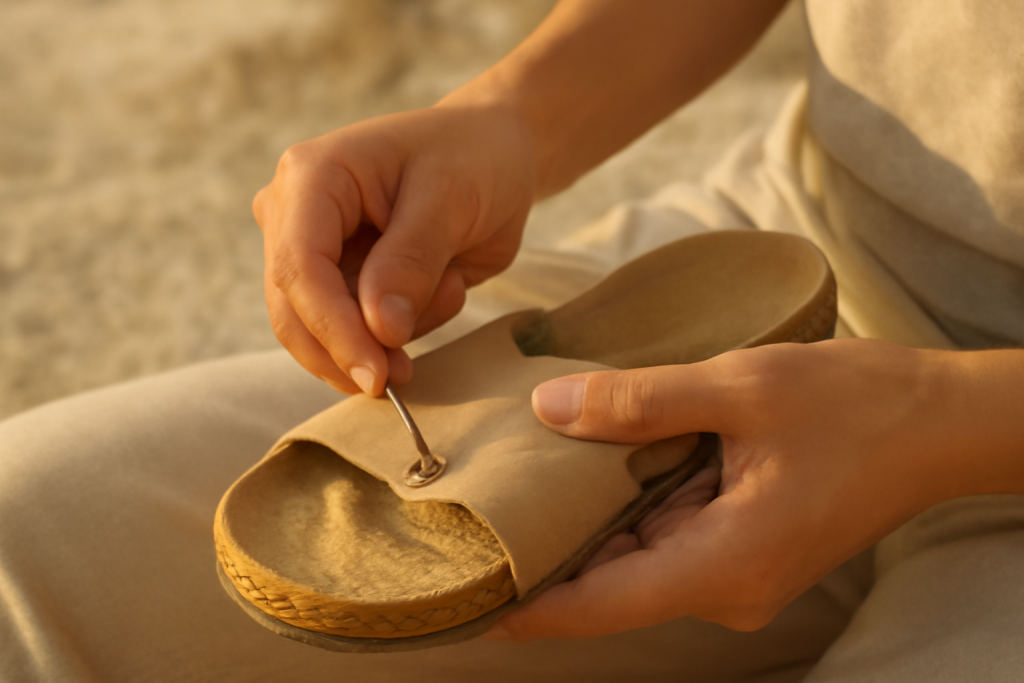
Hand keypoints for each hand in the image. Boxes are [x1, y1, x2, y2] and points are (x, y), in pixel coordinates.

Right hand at [253, 103, 535, 394]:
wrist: (493, 154)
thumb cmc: (474, 158)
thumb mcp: (452, 199)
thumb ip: (412, 262)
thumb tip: (380, 330)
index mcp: (311, 176)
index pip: (299, 268)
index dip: (333, 329)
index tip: (377, 375)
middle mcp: (294, 213)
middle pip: (294, 310)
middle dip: (350, 350)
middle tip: (405, 377)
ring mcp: (312, 249)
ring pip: (322, 331)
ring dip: (390, 335)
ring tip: (450, 286)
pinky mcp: (339, 279)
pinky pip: (356, 332)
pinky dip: (404, 327)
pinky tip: (445, 286)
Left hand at [489, 339, 975, 639]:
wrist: (937, 423)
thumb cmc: (856, 406)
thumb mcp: (741, 389)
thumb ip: (640, 401)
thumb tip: (549, 407)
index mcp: (724, 564)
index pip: (599, 606)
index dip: (526, 608)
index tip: (463, 597)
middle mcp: (725, 587)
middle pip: (608, 583)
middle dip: (541, 553)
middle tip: (470, 513)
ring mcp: (735, 572)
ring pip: (633, 558)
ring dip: (580, 524)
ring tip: (512, 483)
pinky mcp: (742, 548)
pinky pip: (664, 538)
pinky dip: (623, 508)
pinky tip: (586, 466)